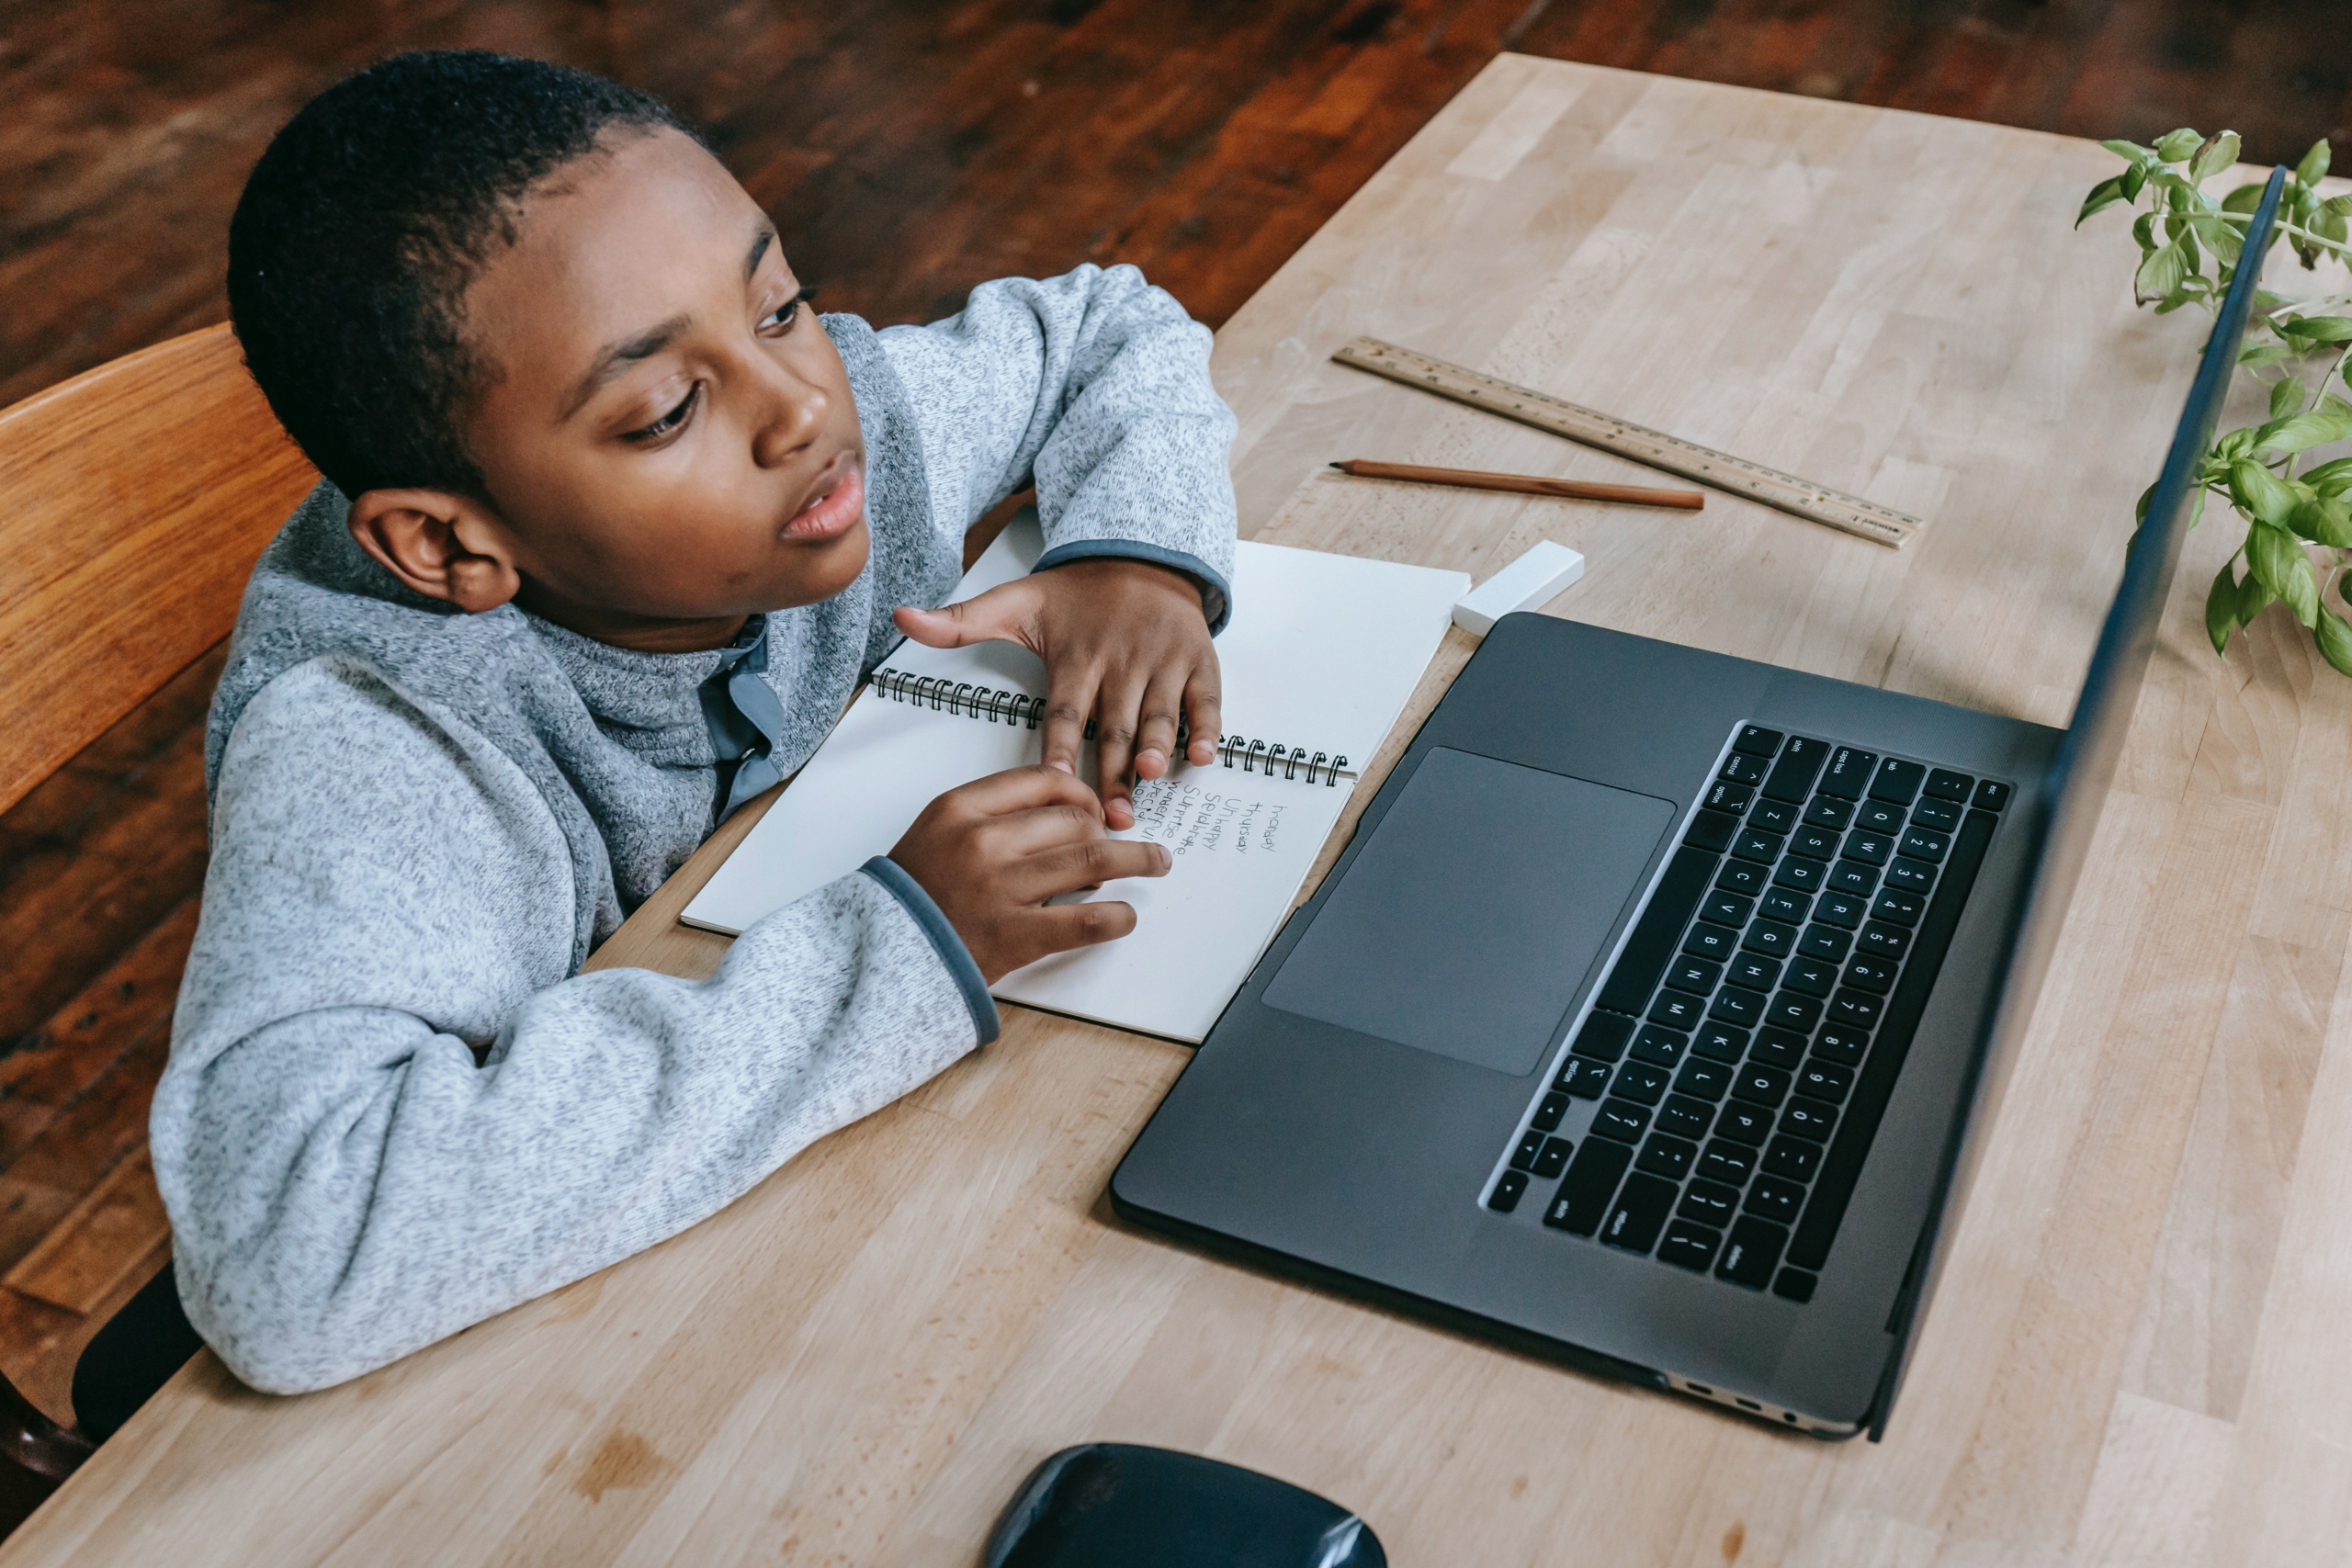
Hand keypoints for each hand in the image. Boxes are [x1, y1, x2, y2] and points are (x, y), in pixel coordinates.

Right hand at [888, 765, 1171, 981]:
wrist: (882, 953)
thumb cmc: (915, 895)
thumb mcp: (939, 832)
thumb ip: (993, 813)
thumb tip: (1065, 809)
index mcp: (961, 809)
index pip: (1042, 780)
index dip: (1081, 792)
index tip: (1094, 808)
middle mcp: (981, 842)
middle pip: (1072, 819)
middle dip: (1104, 832)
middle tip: (1115, 848)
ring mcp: (1000, 889)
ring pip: (1091, 859)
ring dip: (1135, 859)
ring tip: (1155, 863)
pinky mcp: (1016, 936)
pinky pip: (1085, 921)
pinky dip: (1117, 917)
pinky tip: (1125, 916)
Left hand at [894, 556, 1220, 829]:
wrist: (1139, 555)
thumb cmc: (1076, 595)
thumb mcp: (1015, 602)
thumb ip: (960, 622)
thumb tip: (901, 619)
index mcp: (1076, 657)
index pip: (1064, 711)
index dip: (1059, 748)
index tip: (1053, 782)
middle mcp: (1120, 662)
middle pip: (1113, 725)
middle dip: (1113, 770)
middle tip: (1110, 813)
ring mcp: (1162, 662)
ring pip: (1158, 713)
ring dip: (1157, 745)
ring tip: (1151, 776)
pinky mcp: (1197, 661)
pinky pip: (1205, 699)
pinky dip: (1206, 726)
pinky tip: (1203, 755)